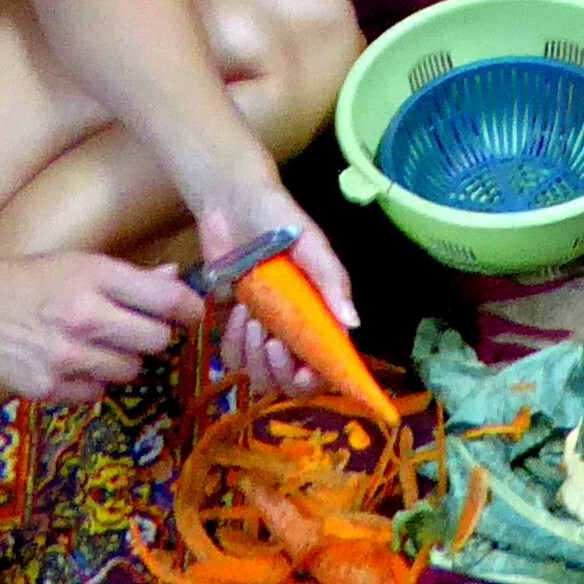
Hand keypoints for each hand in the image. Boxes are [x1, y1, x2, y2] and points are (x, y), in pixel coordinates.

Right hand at [0, 248, 204, 402]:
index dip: (190, 308)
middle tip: (137, 329)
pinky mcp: (48, 389)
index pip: (166, 299)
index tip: (194, 313)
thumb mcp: (77, 263)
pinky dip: (92, 383)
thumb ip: (129, 277)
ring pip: (131, 371)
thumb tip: (174, 281)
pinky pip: (97, 395)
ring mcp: (67, 357)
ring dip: (123, 360)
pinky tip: (72, 364)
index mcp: (95, 277)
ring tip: (97, 345)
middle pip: (157, 340)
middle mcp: (85, 317)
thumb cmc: (25, 280)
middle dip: (154, 335)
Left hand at [189, 178, 357, 402]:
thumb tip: (354, 324)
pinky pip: (231, 357)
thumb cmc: (278, 218)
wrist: (230, 201)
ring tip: (251, 318)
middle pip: (291, 382)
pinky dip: (231, 341)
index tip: (303, 369)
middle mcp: (294, 329)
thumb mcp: (310, 243)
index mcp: (320, 313)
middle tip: (272, 341)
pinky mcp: (233, 327)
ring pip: (260, 375)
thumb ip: (331, 280)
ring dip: (253, 356)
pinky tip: (235, 309)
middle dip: (280, 371)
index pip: (327, 363)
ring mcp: (263, 330)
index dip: (318, 376)